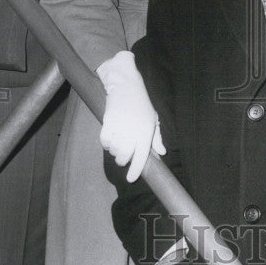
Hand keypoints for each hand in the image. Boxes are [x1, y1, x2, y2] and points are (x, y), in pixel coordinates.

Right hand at [97, 51, 166, 181]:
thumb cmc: (142, 104)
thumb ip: (157, 138)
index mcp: (146, 130)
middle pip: (124, 156)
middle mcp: (133, 130)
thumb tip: (162, 153)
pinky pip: (104, 141)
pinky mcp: (108, 121)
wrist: (126, 85)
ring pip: (113, 150)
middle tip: (124, 155)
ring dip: (114, 151)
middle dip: (123, 159)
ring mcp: (120, 126)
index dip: (135, 170)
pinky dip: (106, 143)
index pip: (141, 156)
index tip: (131, 179)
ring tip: (118, 143)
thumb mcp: (153, 119)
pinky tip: (110, 138)